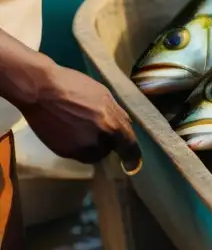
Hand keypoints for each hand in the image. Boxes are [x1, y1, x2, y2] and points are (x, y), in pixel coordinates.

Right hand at [20, 63, 140, 167]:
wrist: (41, 90)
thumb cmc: (74, 86)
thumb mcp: (103, 95)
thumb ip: (116, 114)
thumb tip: (124, 128)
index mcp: (113, 124)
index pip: (129, 146)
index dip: (132, 156)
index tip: (132, 163)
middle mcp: (100, 140)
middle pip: (109, 149)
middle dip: (106, 142)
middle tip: (94, 127)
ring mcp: (81, 148)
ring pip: (93, 153)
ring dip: (91, 146)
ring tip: (78, 127)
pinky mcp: (65, 152)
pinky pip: (78, 154)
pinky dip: (77, 146)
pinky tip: (68, 131)